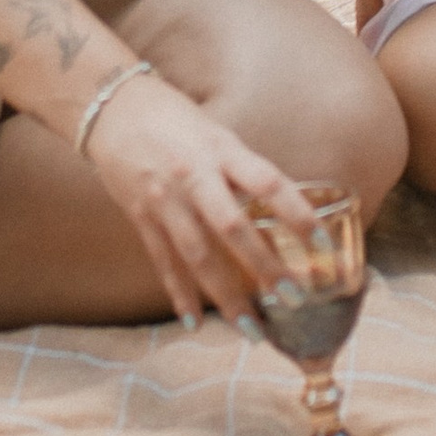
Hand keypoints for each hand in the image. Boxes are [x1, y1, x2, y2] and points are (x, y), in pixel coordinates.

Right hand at [82, 74, 316, 324]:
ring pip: (198, 255)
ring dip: (225, 295)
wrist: (111, 107)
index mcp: (221, 150)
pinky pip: (163, 261)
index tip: (323, 244)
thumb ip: (244, 170)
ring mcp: (164, 199)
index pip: (268, 183)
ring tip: (251, 329)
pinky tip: (194, 322)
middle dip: (264, 267)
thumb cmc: (174, 118)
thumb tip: (281, 209)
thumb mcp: (216, 134)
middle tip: (294, 299)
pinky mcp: (141, 216)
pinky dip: (178, 293)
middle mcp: (194, 176)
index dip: (298, 214)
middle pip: (232, 228)